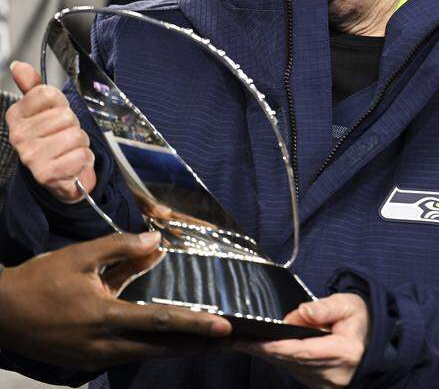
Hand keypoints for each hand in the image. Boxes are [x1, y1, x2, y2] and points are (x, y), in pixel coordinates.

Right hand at [0, 232, 231, 368]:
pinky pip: (130, 356)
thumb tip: (156, 242)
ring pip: (148, 355)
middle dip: (200, 347)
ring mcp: (94, 359)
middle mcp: (103, 345)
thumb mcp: (78, 257)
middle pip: (162, 348)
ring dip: (182, 350)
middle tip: (235, 344)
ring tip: (215, 346)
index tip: (226, 328)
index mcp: (103, 317)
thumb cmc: (38, 280)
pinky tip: (175, 345)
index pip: (160, 322)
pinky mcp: (86, 363)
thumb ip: (119, 248)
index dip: (196, 325)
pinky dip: (156, 350)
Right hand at [7, 60, 95, 202]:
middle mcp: (18, 136)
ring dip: (80, 143)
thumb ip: (33, 87)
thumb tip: (19, 66)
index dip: (60, 103)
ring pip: (75, 135)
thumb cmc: (54, 139)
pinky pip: (80, 155)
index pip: (47, 94)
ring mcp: (31, 156)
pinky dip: (83, 159)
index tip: (55, 114)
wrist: (60, 176)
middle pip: (65, 115)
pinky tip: (72, 163)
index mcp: (16, 116)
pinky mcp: (46, 174)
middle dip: (73, 126)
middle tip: (64, 136)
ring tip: (68, 149)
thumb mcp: (44, 110)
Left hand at [237, 293, 366, 387]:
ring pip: (287, 366)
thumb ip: (326, 307)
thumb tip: (301, 312)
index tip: (254, 341)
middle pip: (289, 360)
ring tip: (239, 341)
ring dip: (265, 353)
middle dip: (262, 348)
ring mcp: (322, 383)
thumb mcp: (350, 306)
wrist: (375, 346)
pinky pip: (291, 369)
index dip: (277, 346)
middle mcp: (330, 374)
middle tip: (233, 339)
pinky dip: (276, 357)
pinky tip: (259, 347)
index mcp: (343, 352)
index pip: (303, 351)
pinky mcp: (315, 384)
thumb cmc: (361, 324)